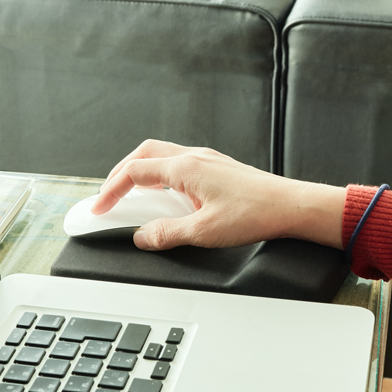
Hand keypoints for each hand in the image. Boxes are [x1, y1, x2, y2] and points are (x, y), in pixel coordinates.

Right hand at [92, 140, 345, 250]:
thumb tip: (142, 237)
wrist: (292, 206)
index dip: (111, 190)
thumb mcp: (204, 232)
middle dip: (120, 174)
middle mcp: (194, 157)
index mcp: (186, 168)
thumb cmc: (256, 213)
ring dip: (141, 173)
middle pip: (144, 155)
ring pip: (162, 157)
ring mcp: (208, 160)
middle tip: (109, 197)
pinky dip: (162, 177)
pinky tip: (167, 198)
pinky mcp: (218, 168)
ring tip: (133, 197)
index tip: (99, 208)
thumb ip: (167, 234)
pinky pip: (179, 164)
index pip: (134, 172)